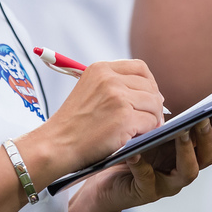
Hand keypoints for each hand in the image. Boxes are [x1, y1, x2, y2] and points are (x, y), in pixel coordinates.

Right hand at [26, 60, 166, 179]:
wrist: (57, 144)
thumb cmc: (73, 124)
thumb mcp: (89, 91)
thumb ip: (114, 86)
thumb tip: (153, 93)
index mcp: (100, 69)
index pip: (139, 67)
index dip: (149, 83)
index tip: (148, 97)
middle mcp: (110, 79)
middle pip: (150, 86)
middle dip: (153, 103)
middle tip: (150, 118)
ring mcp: (118, 97)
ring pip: (154, 104)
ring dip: (151, 118)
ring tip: (141, 128)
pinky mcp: (125, 118)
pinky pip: (151, 122)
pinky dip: (147, 131)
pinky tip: (134, 136)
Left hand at [85, 102, 211, 211]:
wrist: (104, 179)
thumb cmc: (130, 150)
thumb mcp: (148, 131)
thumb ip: (161, 119)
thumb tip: (163, 94)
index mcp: (186, 150)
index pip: (211, 134)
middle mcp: (183, 168)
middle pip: (207, 156)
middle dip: (206, 137)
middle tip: (201, 119)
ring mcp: (167, 183)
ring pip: (188, 171)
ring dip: (186, 151)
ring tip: (179, 133)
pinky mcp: (146, 192)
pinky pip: (147, 179)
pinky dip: (141, 165)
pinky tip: (134, 153)